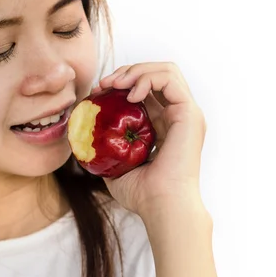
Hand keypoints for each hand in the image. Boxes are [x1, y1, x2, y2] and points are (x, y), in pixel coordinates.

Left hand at [93, 62, 207, 219]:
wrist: (161, 206)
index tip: (98, 92)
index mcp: (165, 124)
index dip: (122, 83)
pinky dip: (146, 78)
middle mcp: (178, 115)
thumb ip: (108, 152)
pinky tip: (130, 95)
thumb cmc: (143, 195)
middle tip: (103, 84)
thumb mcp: (117, 168)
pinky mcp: (189, 113)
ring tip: (115, 84)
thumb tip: (86, 144)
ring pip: (165, 70)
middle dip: (126, 72)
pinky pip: (169, 78)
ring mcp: (186, 113)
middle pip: (156, 74)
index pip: (147, 89)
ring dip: (135, 71)